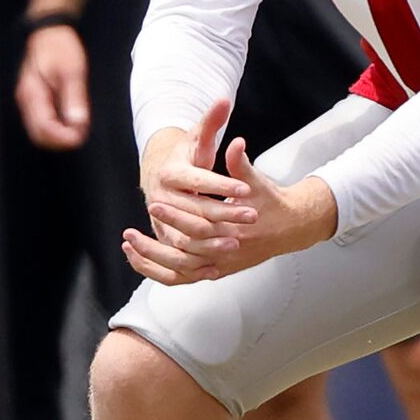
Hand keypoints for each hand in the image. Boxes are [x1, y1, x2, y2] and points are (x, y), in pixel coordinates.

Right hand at [16, 22, 91, 149]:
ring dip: (58, 136)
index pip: (44, 129)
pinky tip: (70, 121)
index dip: (63, 138)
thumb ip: (75, 98)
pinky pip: (41, 123)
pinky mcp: (33, 101)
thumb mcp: (72, 71)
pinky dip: (56, 128)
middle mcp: (26, 101)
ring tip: (78, 128)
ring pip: (39, 132)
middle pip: (39, 136)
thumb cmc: (59, 47)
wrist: (48, 31)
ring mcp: (28, 102)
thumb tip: (78, 124)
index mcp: (32, 94)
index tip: (80, 137)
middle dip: (60, 141)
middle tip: (81, 135)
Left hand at [123, 101, 338, 285]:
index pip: (200, 227)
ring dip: (152, 260)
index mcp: (237, 231)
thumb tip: (236, 142)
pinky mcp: (216, 271)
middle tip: (131, 232)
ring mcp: (222, 265)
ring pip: (180, 271)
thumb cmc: (269, 201)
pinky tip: (138, 259)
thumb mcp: (256, 181)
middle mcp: (229, 252)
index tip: (154, 204)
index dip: (175, 216)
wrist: (289, 227)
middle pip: (185, 253)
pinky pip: (182, 278)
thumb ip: (240, 163)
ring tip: (129, 245)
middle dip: (155, 244)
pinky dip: (159, 272)